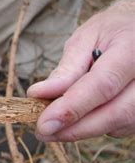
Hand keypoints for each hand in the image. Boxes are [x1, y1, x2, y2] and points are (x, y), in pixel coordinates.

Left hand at [27, 9, 133, 141]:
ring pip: (120, 124)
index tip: (43, 124)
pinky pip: (124, 127)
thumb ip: (66, 69)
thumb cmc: (112, 31)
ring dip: (84, 130)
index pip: (103, 85)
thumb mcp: (85, 38)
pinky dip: (98, 126)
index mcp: (133, 50)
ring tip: (56, 124)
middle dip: (75, 128)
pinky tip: (81, 117)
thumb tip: (38, 94)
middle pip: (115, 112)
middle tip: (42, 132)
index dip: (72, 108)